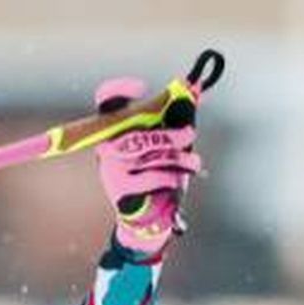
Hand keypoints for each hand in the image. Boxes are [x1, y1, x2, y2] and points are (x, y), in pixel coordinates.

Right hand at [92, 76, 201, 259]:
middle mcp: (108, 144)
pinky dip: (170, 177)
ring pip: (150, 152)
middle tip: (190, 134)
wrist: (146, 216)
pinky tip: (177, 180)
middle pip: (137, 128)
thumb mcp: (164, 143)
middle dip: (170, 133)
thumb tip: (197, 90)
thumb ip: (176, 116)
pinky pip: (152, 176)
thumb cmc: (155, 173)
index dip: (119, 89)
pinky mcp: (120, 188)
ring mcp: (111, 167)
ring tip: (193, 162)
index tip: (143, 88)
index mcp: (115, 128)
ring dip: (178, 157)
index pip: (106, 100)